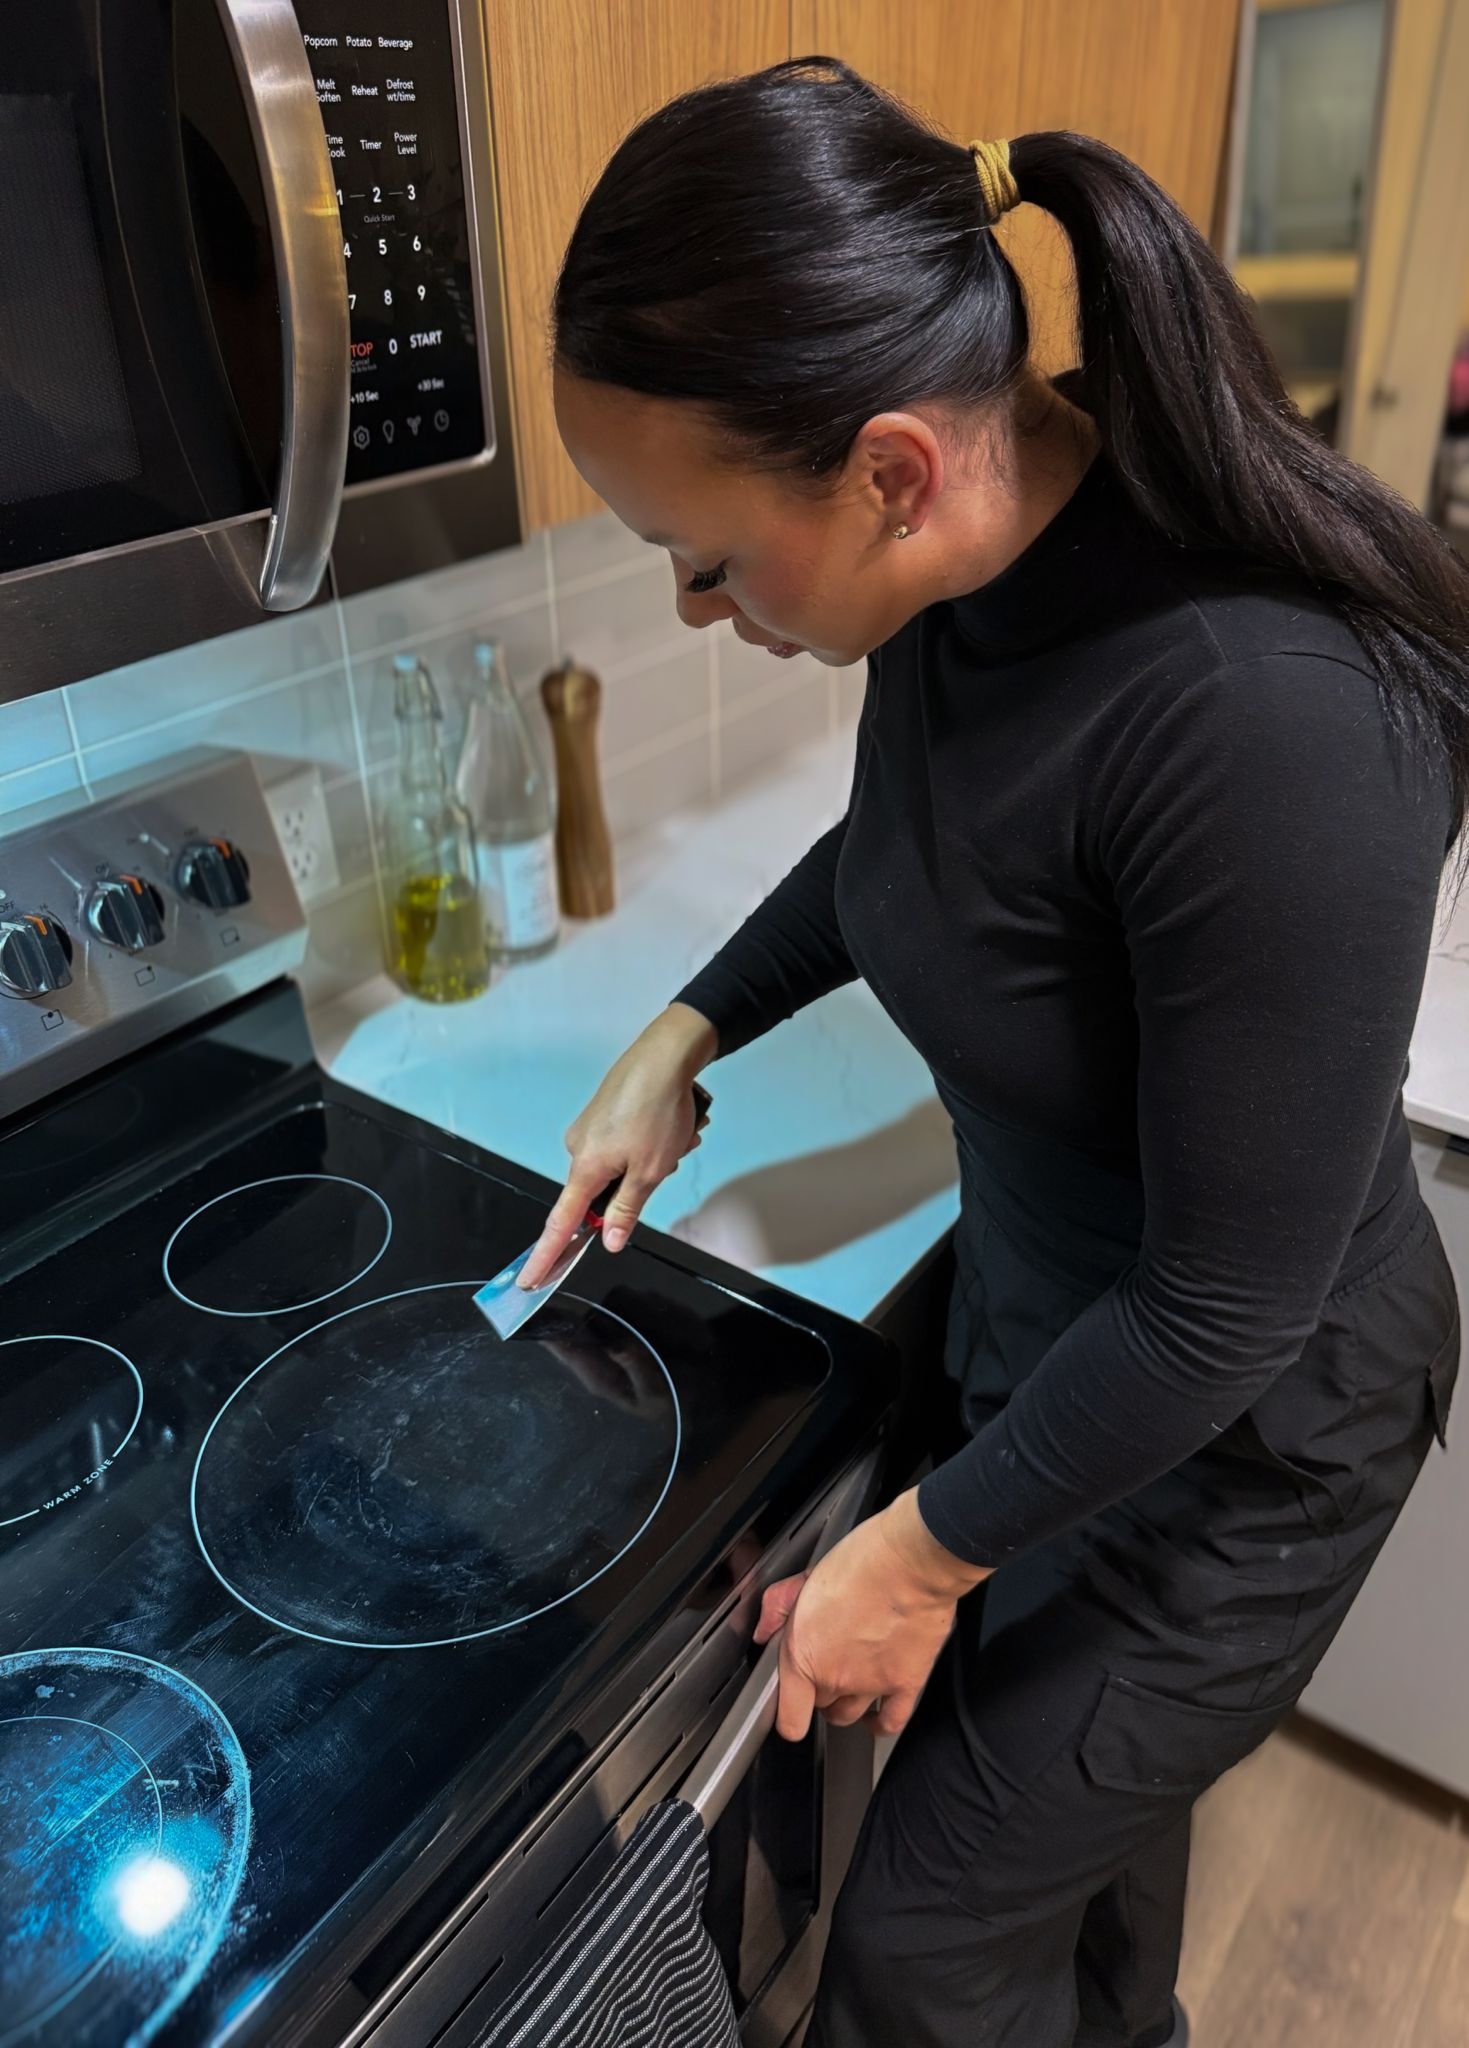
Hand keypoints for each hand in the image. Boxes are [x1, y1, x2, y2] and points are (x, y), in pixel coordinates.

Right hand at [518, 1004, 715, 1287]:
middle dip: (640, 1184)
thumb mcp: (650, 1171)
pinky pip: (626, 1143)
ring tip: (679, 1136)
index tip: (532, 1279)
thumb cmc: (657, 1110)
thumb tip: (609, 1241)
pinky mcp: (604, 1114)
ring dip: (654, 1159)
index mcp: (585, 1167)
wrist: (665, 1054)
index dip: (547, 1254)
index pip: (561, 1223)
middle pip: (602, 1192)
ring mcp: (591, 1128)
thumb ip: (626, 1210)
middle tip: (670, 1160)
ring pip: (622, 1166)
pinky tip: (675, 1125)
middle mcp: (579, 1148)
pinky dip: (652, 1142)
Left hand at [753, 1489, 991, 1739]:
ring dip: (844, 1703)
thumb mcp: (805, 1575)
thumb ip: (776, 1606)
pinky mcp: (905, 1683)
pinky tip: (876, 1713)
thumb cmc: (863, 1561)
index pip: (789, 1717)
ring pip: (848, 1714)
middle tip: (824, 1658)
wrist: (911, 1562)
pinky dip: (880, 1723)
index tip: (788, 1703)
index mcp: (803, 1652)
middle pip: (819, 1704)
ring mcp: (870, 1685)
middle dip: (817, 1687)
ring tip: (846, 1680)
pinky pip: (889, 1722)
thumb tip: (763, 1632)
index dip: (786, 1713)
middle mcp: (835, 1676)